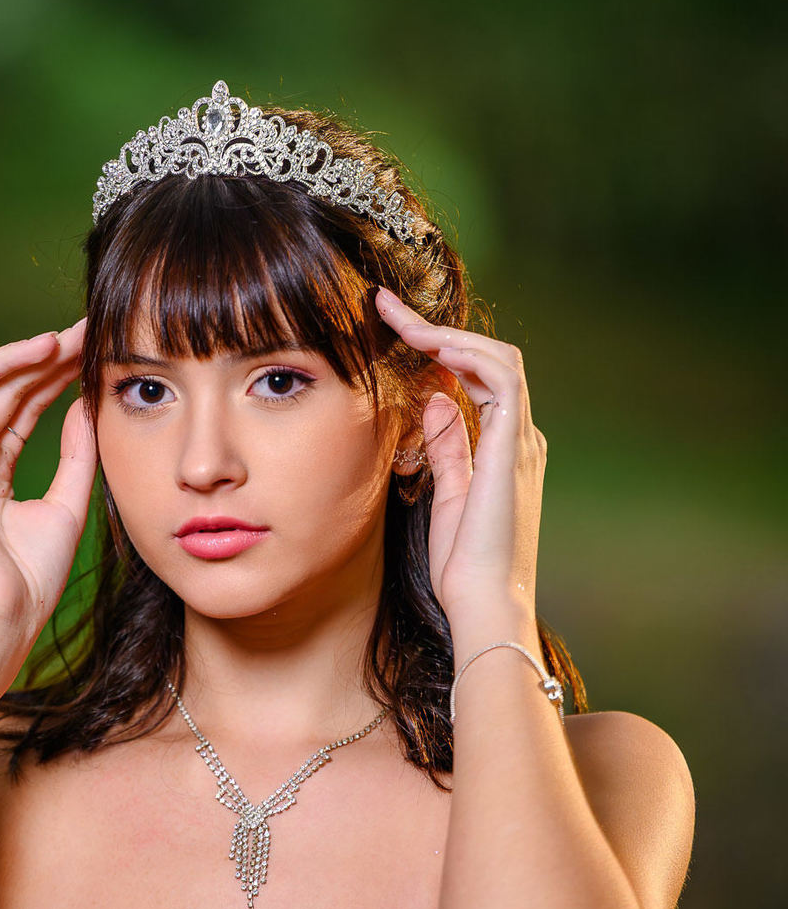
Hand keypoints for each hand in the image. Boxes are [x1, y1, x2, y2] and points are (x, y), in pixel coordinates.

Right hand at [0, 319, 96, 651]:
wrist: (5, 613)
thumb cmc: (33, 575)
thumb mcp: (70, 503)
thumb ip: (78, 453)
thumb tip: (86, 402)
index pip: (24, 407)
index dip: (54, 376)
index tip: (89, 349)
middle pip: (2, 392)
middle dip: (41, 360)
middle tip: (80, 334)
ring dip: (8, 361)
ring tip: (51, 343)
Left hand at [373, 286, 547, 623]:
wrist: (486, 602)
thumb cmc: (464, 564)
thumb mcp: (445, 495)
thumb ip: (445, 446)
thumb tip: (435, 400)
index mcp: (503, 450)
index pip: (478, 379)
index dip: (440, 350)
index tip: (394, 332)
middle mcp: (519, 438)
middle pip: (488, 358)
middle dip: (439, 328)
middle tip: (387, 307)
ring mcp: (520, 441)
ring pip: (497, 358)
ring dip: (447, 333)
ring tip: (400, 319)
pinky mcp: (513, 447)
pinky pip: (501, 378)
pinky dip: (468, 355)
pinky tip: (430, 348)